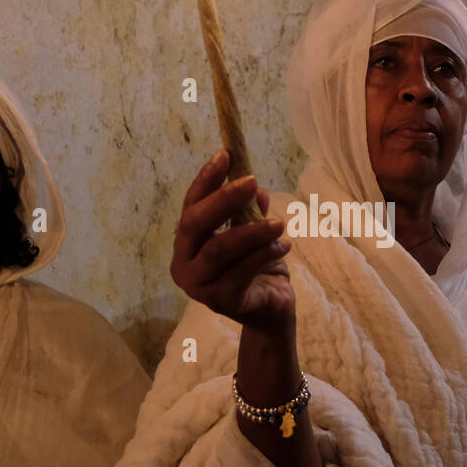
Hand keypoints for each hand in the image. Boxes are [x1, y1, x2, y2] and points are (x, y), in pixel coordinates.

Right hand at [171, 150, 293, 332]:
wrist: (270, 311)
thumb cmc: (256, 269)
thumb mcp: (254, 233)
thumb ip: (249, 212)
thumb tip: (256, 189)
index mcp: (186, 244)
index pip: (190, 206)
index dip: (206, 180)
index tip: (225, 154)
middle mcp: (183, 264)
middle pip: (195, 224)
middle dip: (223, 199)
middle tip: (252, 182)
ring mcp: (198, 286)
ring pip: (219, 249)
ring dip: (252, 231)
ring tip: (279, 223)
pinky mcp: (220, 302)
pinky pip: (241, 271)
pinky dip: (264, 254)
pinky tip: (284, 245)